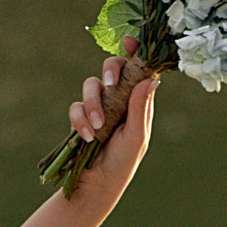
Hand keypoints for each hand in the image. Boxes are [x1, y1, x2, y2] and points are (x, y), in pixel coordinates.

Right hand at [66, 36, 156, 198]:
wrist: (98, 184)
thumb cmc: (124, 162)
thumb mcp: (136, 136)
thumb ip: (140, 108)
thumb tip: (151, 80)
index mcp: (137, 100)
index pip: (137, 70)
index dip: (134, 52)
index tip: (130, 42)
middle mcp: (118, 98)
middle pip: (111, 68)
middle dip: (109, 73)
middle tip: (110, 86)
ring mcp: (98, 106)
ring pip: (90, 85)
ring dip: (92, 104)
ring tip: (98, 128)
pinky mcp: (80, 117)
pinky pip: (76, 107)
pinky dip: (80, 120)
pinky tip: (87, 136)